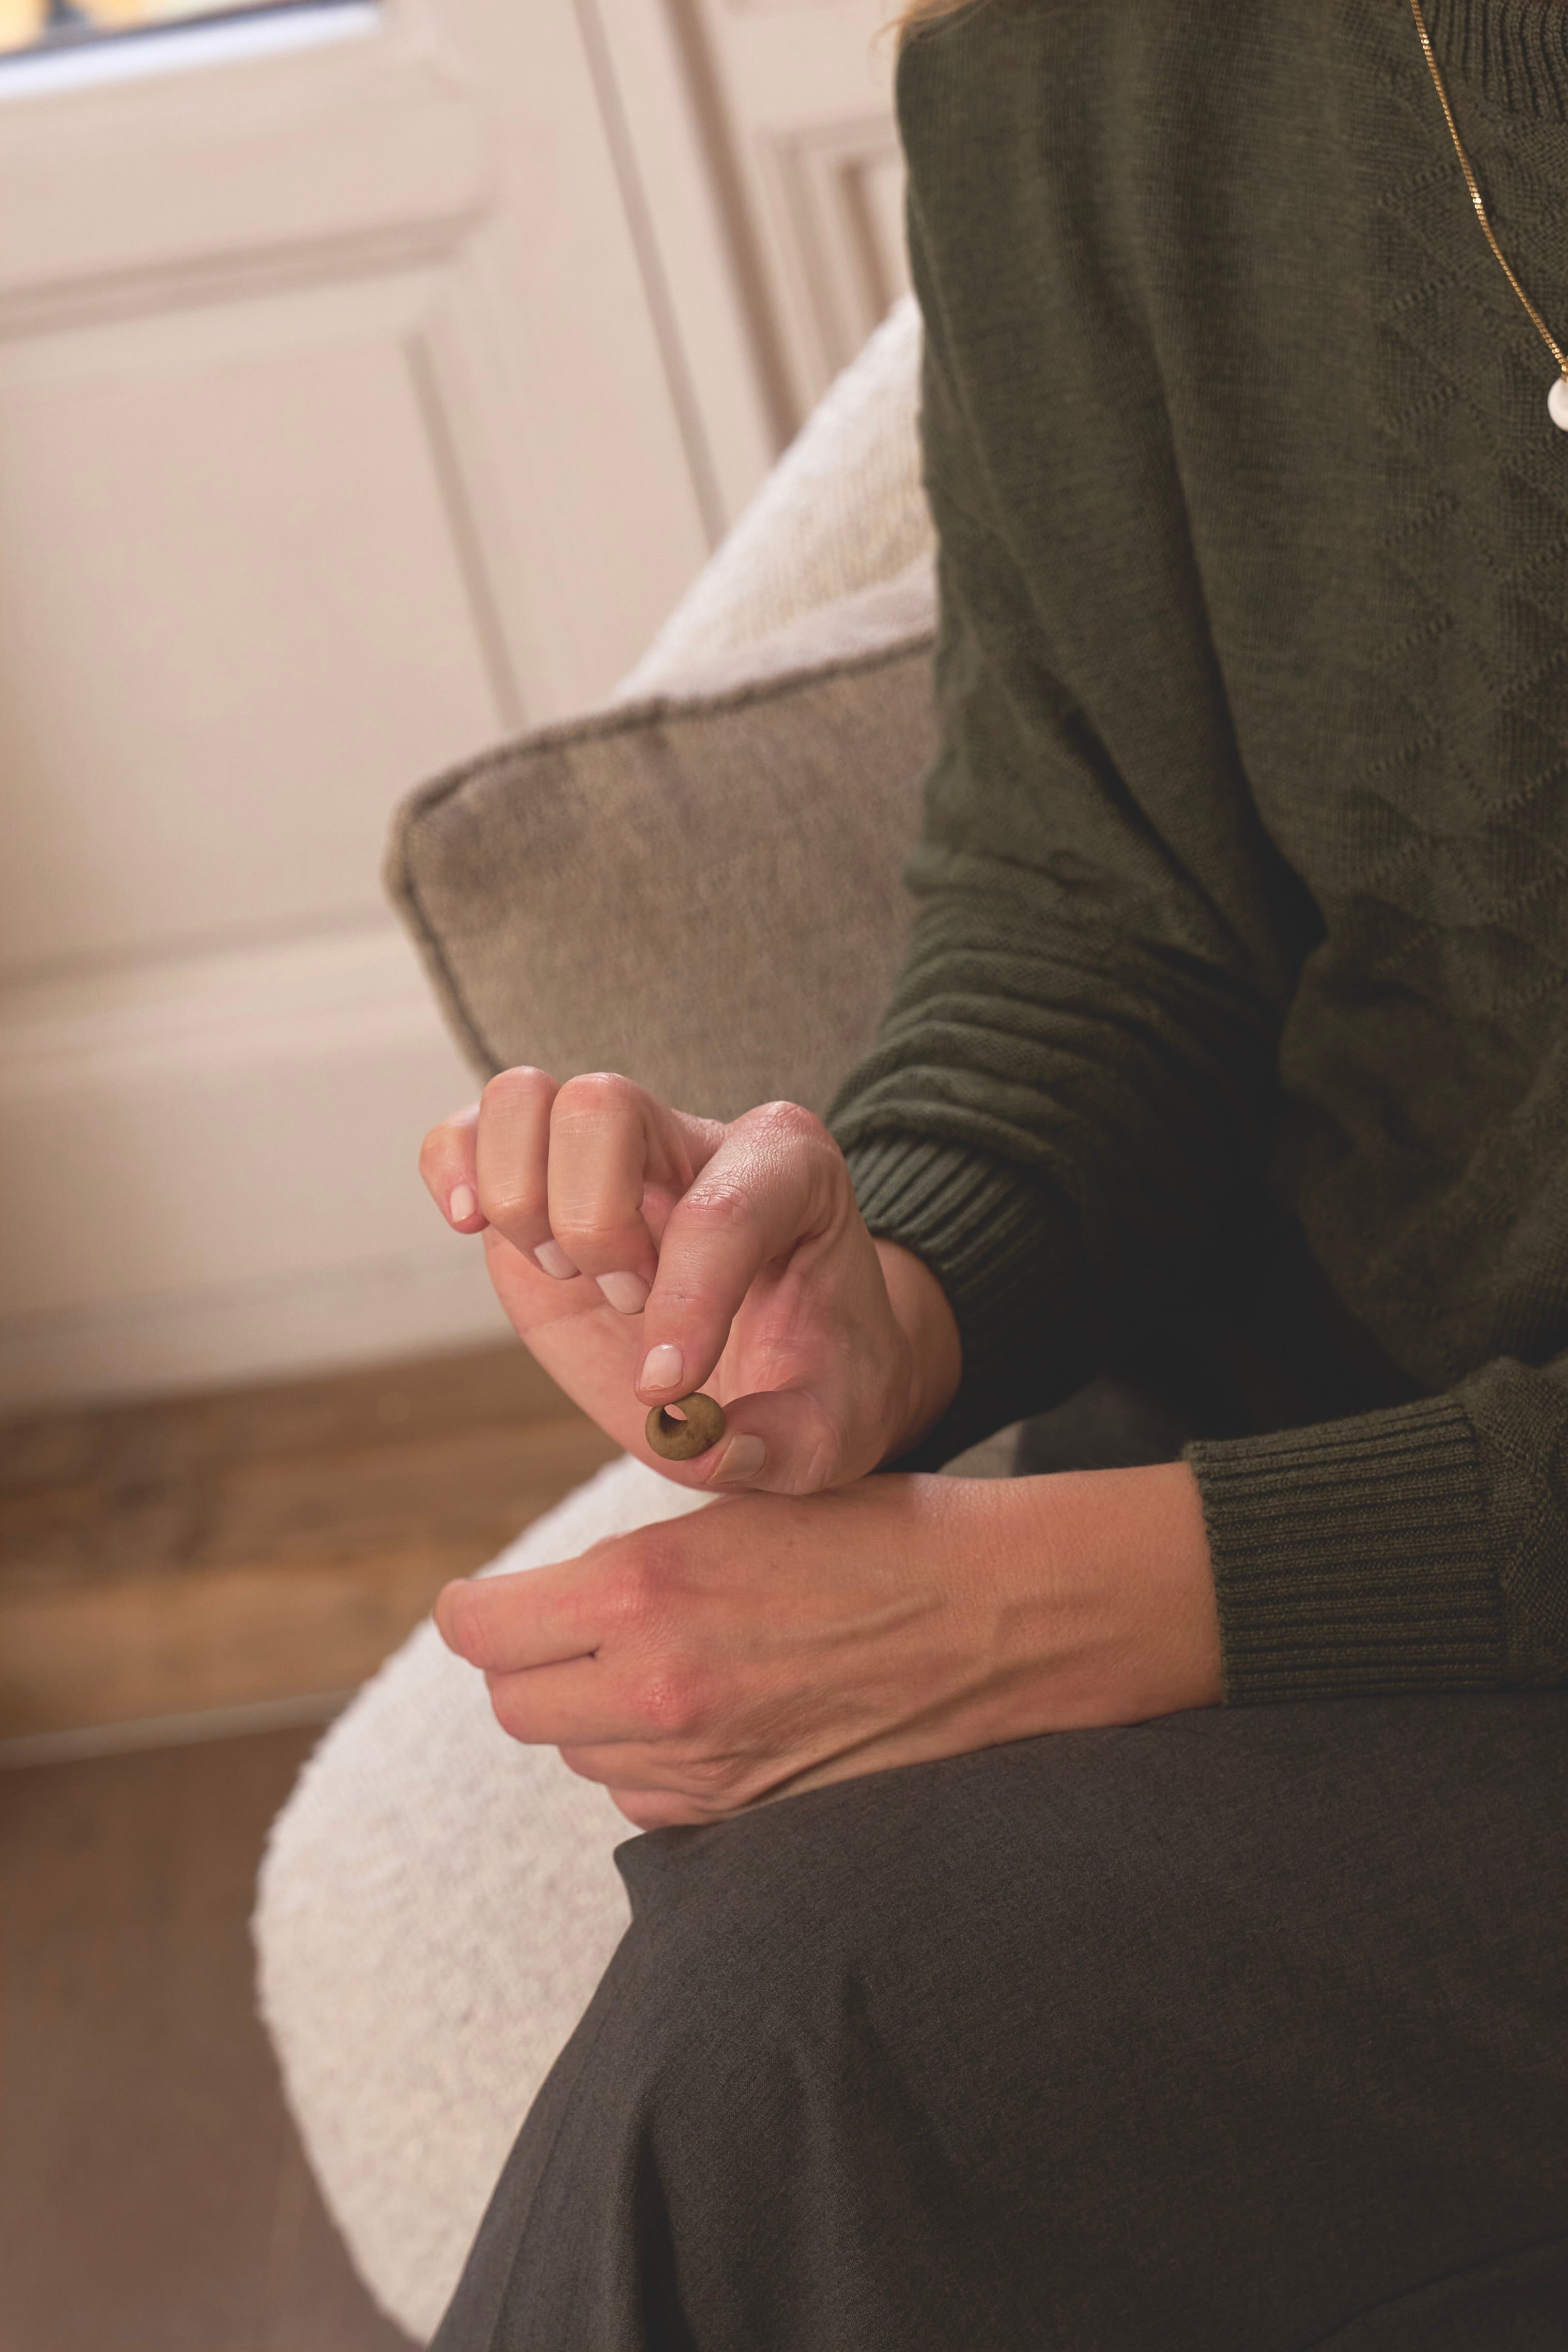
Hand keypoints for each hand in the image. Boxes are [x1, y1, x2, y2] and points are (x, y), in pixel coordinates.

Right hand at [418, 1070, 959, 1493]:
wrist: (788, 1370)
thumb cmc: (818, 1379)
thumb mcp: (834, 1429)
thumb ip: (786, 1444)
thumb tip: (701, 1443)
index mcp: (790, 1169)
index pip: (721, 1206)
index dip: (685, 1301)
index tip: (668, 1390)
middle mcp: (693, 1138)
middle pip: (604, 1106)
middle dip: (596, 1225)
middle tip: (629, 1304)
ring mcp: (610, 1155)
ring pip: (526, 1098)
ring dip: (525, 1202)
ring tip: (569, 1275)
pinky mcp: (540, 1187)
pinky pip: (471, 1130)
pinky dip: (451, 1168)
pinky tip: (471, 1227)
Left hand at [434, 1460, 1221, 1826]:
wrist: (998, 1617)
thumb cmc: (873, 1538)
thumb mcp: (734, 1513)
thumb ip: (630, 1565)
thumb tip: (551, 1603)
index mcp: (644, 1591)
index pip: (481, 1630)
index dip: (477, 1612)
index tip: (488, 1604)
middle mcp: (657, 1689)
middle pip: (515, 1703)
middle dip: (528, 1664)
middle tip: (570, 1628)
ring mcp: (700, 1764)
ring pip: (578, 1753)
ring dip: (593, 1714)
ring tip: (660, 1662)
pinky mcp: (742, 1813)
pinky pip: (643, 1798)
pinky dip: (651, 1761)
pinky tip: (705, 1713)